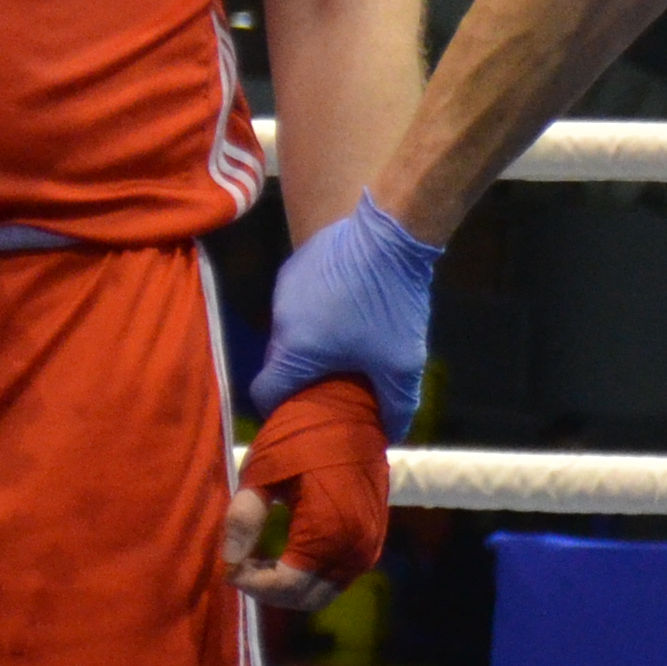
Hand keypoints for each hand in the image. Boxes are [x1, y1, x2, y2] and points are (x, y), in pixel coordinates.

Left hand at [230, 377, 389, 612]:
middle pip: (307, 597)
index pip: (286, 585)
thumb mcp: (263, 471)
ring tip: (259, 560)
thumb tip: (228, 560)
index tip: (228, 567)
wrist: (352, 405)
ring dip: (290, 585)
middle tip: (241, 566)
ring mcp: (369, 544)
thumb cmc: (303, 431)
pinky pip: (338, 574)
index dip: (252, 583)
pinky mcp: (373, 537)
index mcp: (330, 531)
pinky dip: (310, 575)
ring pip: (324, 591)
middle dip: (270, 590)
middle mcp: (356, 547)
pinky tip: (285, 553)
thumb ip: (245, 518)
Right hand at [248, 193, 442, 441]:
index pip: (265, 393)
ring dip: (309, 340)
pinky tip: (346, 306)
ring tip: (343, 343)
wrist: (392, 232)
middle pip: (278, 362)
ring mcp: (284, 287)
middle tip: (330, 383)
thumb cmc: (392, 303)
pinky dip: (315, 310)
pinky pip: (299, 300)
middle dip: (300, 377)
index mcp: (295, 349)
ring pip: (290, 329)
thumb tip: (391, 433)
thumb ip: (396, 405)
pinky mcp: (297, 262)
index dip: (279, 409)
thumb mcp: (402, 362)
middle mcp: (280, 320)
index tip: (301, 413)